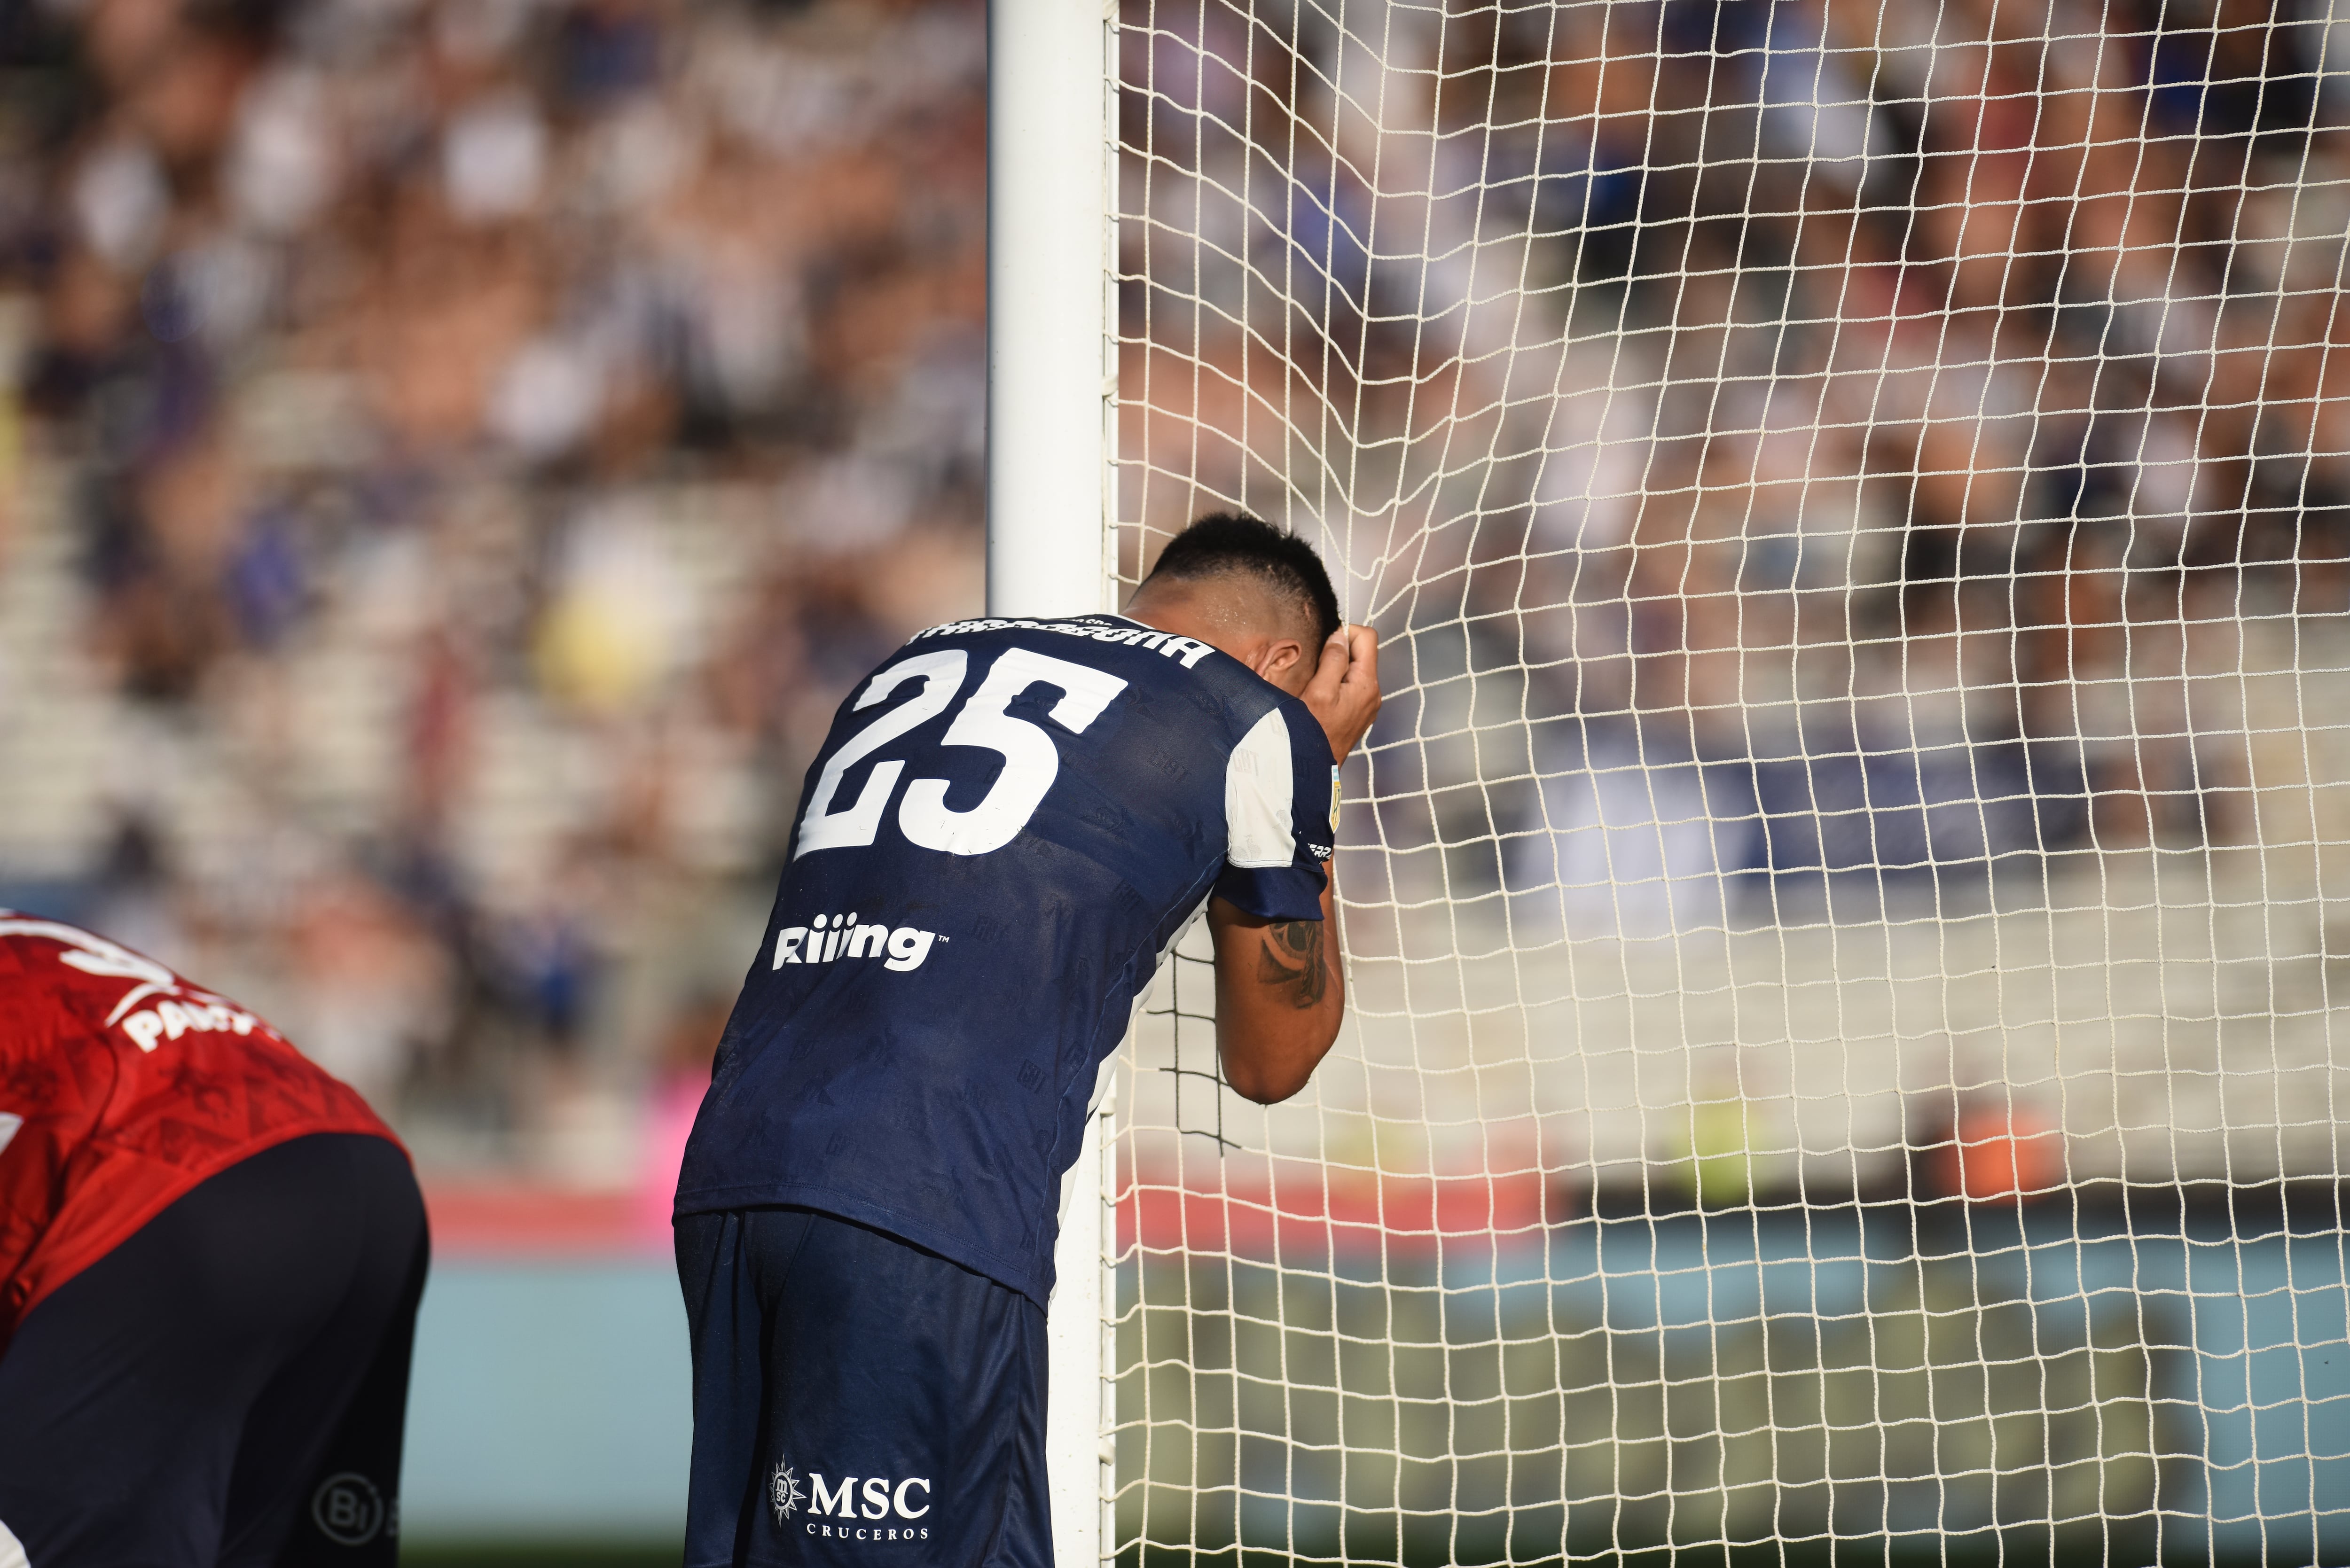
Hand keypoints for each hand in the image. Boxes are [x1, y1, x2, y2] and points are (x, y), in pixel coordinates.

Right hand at [1302, 624, 1379, 762]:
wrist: (1314, 768)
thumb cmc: (1314, 732)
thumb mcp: (1319, 691)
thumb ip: (1333, 660)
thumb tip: (1340, 635)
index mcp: (1366, 683)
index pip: (1367, 637)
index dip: (1345, 633)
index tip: (1325, 646)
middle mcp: (1373, 692)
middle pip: (1362, 652)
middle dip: (1339, 652)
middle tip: (1317, 668)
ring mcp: (1367, 704)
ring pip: (1355, 669)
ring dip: (1336, 668)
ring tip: (1317, 685)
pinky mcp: (1359, 713)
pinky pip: (1351, 685)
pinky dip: (1337, 683)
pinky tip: (1321, 697)